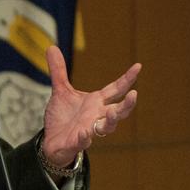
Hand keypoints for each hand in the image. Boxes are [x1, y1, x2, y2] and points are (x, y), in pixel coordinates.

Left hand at [41, 46, 140, 166]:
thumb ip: (59, 71)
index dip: (127, 79)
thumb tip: (51, 47)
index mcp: (95, 102)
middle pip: (118, 111)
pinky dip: (84, 137)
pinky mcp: (76, 142)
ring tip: (112, 112)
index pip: (115, 89)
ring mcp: (88, 130)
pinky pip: (83, 141)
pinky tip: (84, 132)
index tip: (138, 66)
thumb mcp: (60, 91)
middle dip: (127, 104)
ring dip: (111, 121)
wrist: (52, 141)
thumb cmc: (63, 117)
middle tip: (134, 94)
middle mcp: (96, 116)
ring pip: (106, 128)